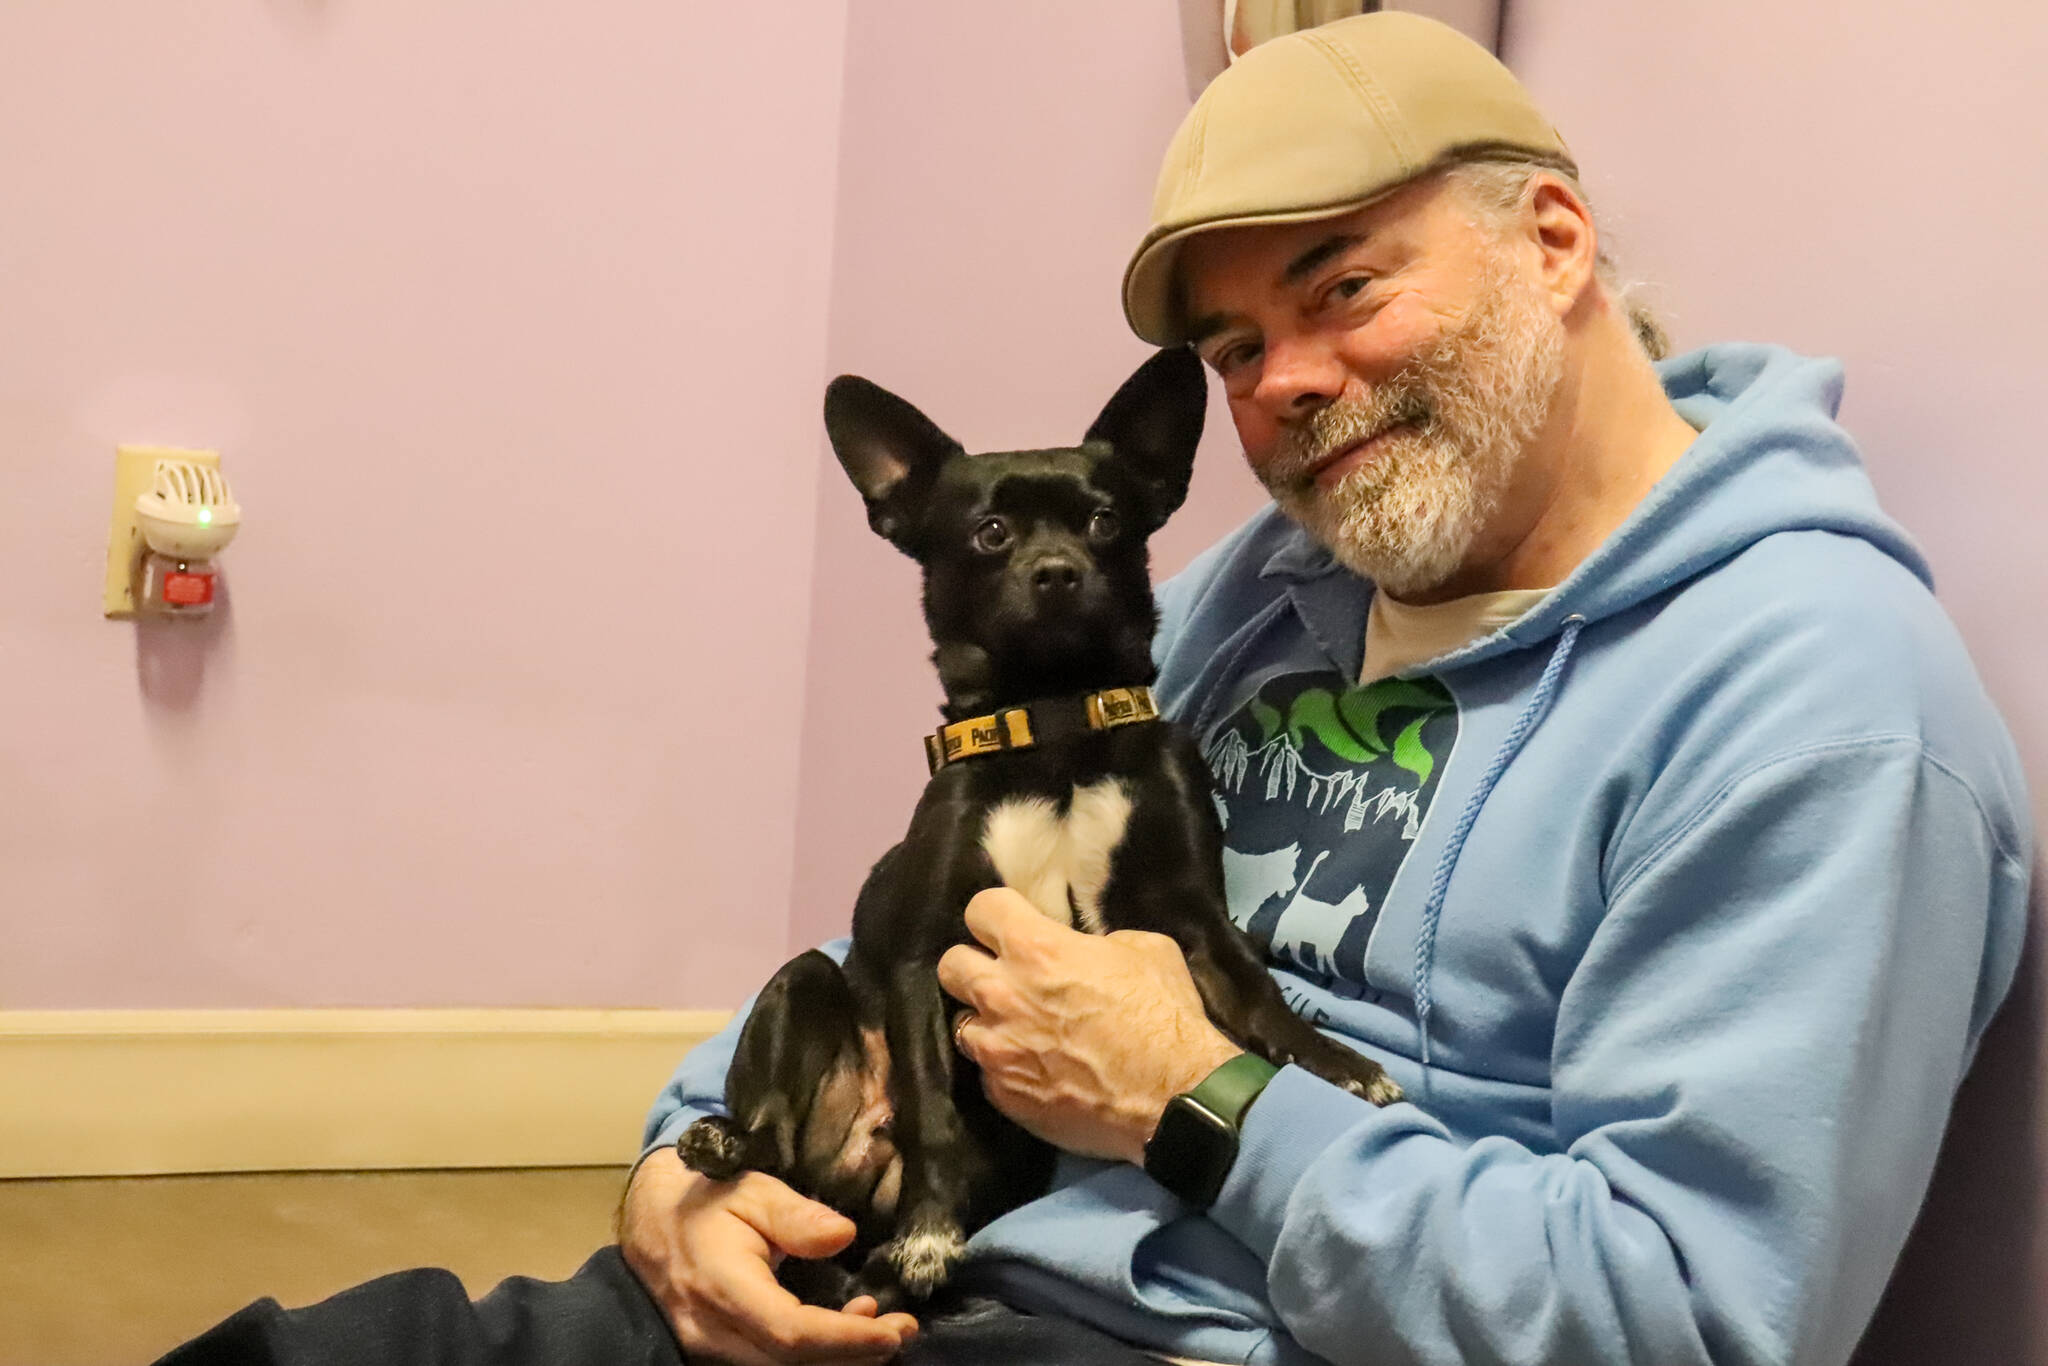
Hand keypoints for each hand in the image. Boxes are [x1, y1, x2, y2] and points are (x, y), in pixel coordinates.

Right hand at [617, 1146, 917, 1363]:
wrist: (653, 1219)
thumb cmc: (708, 1199)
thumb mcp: (753, 1190)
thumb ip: (796, 1214)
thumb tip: (844, 1234)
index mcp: (721, 1286)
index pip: (790, 1333)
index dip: (846, 1339)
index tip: (893, 1329)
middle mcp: (712, 1331)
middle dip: (855, 1354)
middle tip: (902, 1329)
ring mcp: (709, 1349)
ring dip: (837, 1358)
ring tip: (880, 1329)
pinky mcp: (717, 1353)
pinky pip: (769, 1365)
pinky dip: (813, 1357)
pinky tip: (844, 1333)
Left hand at [937, 888, 1240, 1164]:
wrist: (1177, 1099)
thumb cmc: (1166, 1017)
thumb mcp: (1145, 950)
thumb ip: (1098, 943)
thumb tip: (1085, 951)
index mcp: (1036, 949)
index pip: (979, 908)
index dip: (997, 915)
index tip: (1012, 926)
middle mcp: (1003, 994)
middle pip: (950, 964)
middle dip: (974, 965)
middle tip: (1005, 976)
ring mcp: (997, 1049)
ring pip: (961, 1023)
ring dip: (987, 1021)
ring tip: (1018, 1030)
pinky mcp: (1002, 1095)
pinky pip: (986, 1072)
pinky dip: (1006, 1068)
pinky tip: (1036, 1070)